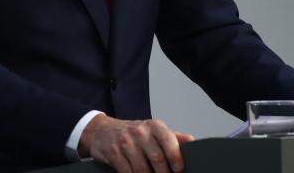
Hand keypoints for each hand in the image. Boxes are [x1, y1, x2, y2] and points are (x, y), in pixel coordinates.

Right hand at [78, 115, 194, 172]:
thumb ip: (173, 137)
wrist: (101, 131)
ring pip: (142, 169)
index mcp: (154, 126)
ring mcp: (125, 142)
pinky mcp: (114, 153)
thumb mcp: (153, 131)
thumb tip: (192, 142)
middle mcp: (139, 132)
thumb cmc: (132, 133)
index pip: (169, 140)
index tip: (178, 169)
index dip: (176, 157)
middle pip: (157, 159)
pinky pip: (127, 172)